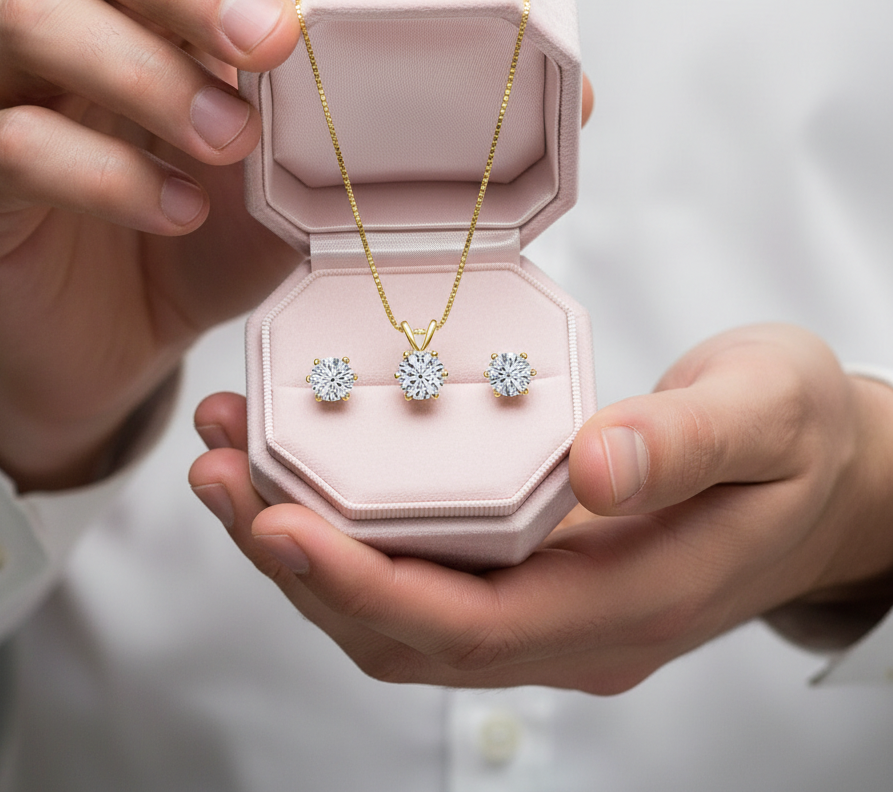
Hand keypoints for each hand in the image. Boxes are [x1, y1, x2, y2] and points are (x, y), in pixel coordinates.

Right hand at [0, 0, 329, 489]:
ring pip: (37, 20)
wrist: (112, 337)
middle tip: (271, 38)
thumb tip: (379, 78)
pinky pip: (14, 146)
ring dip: (151, 75)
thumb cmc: (197, 242)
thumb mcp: (274, 179)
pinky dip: (109, 177)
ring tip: (231, 141)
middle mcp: (57, 14)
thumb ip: (309, 123)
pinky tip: (177, 212)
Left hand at [190, 324, 892, 691]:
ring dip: (303, 547)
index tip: (272, 521)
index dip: (362, 584)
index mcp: (630, 601)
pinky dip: (347, 532)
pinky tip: (301, 471)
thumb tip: (591, 466)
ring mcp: (549, 611)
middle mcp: (573, 629)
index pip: (469, 624)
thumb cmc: (800, 438)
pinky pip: (419, 574)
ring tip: (228, 463)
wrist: (826, 476)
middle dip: (297, 561)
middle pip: (406, 629)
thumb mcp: (768, 413)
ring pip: (399, 610)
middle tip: (216, 471)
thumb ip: (687, 443)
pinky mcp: (532, 576)